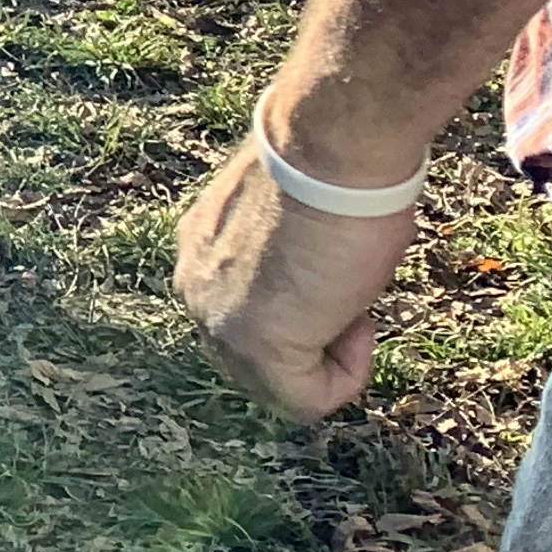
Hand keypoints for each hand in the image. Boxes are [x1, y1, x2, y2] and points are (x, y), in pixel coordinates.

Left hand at [175, 139, 416, 421]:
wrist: (331, 150)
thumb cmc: (331, 173)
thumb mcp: (294, 226)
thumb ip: (283, 263)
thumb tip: (315, 282)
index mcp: (199, 254)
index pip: (246, 317)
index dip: (308, 311)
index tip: (335, 270)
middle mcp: (194, 288)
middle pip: (255, 358)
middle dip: (313, 342)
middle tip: (347, 290)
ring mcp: (217, 320)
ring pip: (278, 385)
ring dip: (329, 358)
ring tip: (351, 300)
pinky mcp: (255, 345)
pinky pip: (303, 401)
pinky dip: (345, 378)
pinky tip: (357, 323)